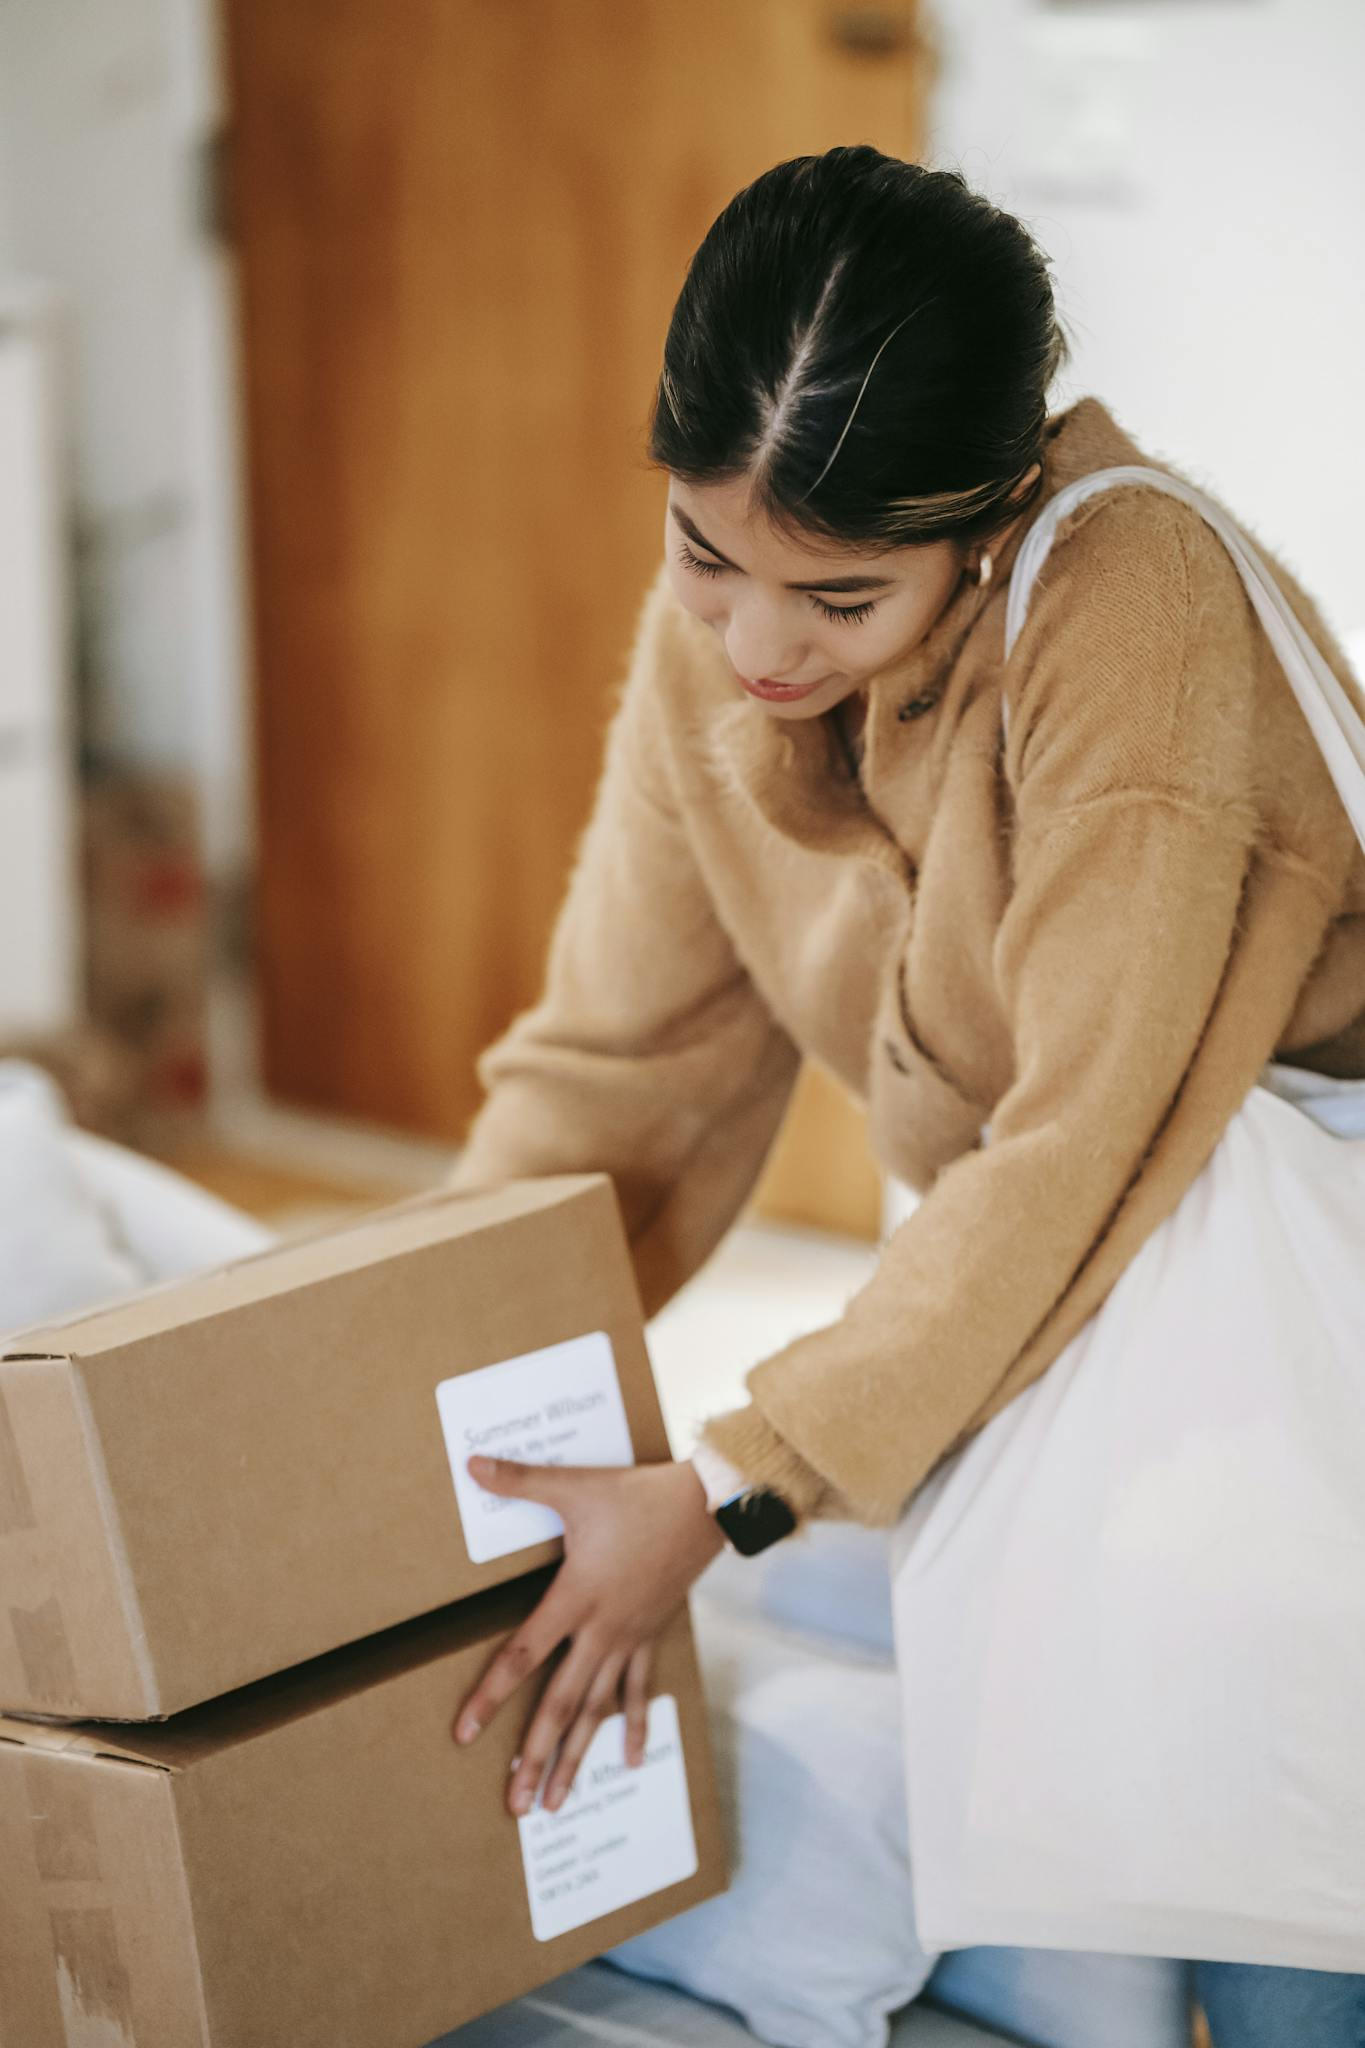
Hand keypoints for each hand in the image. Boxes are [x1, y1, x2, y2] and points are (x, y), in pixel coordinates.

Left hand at [451, 1455, 726, 1818]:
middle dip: (535, 1757)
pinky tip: (631, 1762)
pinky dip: (635, 1727)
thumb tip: (471, 1463)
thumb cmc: (638, 1495)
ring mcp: (629, 1638)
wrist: (707, 1506)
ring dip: (576, 1757)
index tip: (464, 1734)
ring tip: (556, 1803)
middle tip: (515, 1807)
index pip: (523, 1656)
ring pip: (598, 1710)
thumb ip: (521, 1480)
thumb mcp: (575, 1486)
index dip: (491, 1696)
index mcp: (576, 1598)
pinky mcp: (652, 1635)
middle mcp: (602, 1630)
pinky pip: (640, 1691)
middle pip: (561, 1704)